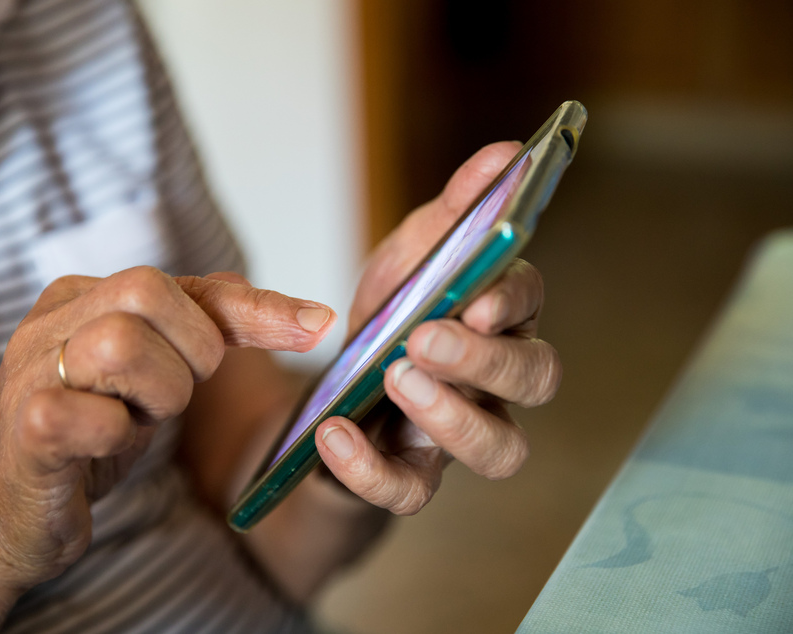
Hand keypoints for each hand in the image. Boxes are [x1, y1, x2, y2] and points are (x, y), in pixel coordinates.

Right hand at [0, 267, 334, 597]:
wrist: (0, 514)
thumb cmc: (82, 438)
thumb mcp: (146, 376)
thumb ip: (200, 331)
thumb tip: (292, 310)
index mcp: (82, 298)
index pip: (186, 284)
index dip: (256, 305)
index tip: (317, 322)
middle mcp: (51, 320)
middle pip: (147, 290)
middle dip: (191, 350)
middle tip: (174, 394)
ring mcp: (31, 370)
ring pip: (121, 343)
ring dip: (155, 393)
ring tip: (134, 419)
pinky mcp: (26, 427)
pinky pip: (91, 413)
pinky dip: (115, 435)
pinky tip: (100, 446)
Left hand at [314, 142, 560, 514]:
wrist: (338, 388)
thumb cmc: (388, 319)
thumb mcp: (408, 257)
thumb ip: (454, 211)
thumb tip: (506, 152)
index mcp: (497, 319)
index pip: (530, 307)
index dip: (509, 303)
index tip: (475, 294)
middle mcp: (494, 381)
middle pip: (534, 379)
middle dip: (484, 360)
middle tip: (423, 340)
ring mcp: (457, 434)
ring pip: (500, 449)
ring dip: (453, 417)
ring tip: (394, 380)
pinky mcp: (412, 475)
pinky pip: (411, 491)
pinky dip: (372, 468)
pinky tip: (334, 434)